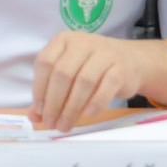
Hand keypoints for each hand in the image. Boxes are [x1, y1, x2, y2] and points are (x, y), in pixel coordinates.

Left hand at [30, 32, 166, 131]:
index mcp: (63, 40)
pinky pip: (105, 88)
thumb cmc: (92, 68)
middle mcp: (83, 43)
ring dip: (71, 108)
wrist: (133, 61)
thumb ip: (49, 92)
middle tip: (51, 123)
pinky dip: (94, 104)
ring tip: (65, 125)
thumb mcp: (69, 74)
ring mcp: (104, 54)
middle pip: (62, 74)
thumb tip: (34, 117)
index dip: (39, 89)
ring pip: (82, 82)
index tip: (39, 112)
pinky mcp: (121, 69)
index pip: (45, 63)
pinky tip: (86, 116)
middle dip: (54, 103)